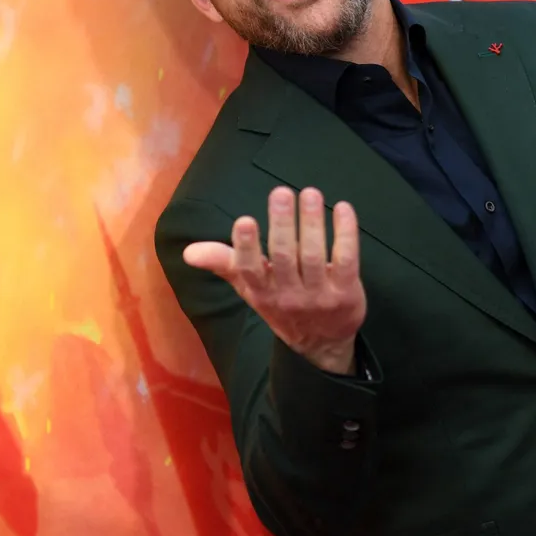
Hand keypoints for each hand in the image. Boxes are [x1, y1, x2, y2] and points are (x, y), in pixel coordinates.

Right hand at [183, 186, 366, 374]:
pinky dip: (346, 233)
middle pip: (284, 258)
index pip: (250, 271)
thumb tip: (189, 251)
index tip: (244, 220)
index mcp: (262, 293)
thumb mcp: (251, 289)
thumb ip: (224, 264)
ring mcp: (319, 296)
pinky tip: (344, 209)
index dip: (247, 247)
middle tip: (281, 192)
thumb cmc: (282, 304)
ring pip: (313, 256)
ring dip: (311, 223)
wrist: (322, 343)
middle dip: (282, 224)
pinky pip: (346, 260)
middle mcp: (289, 295)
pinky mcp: (346, 292)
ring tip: (310, 193)